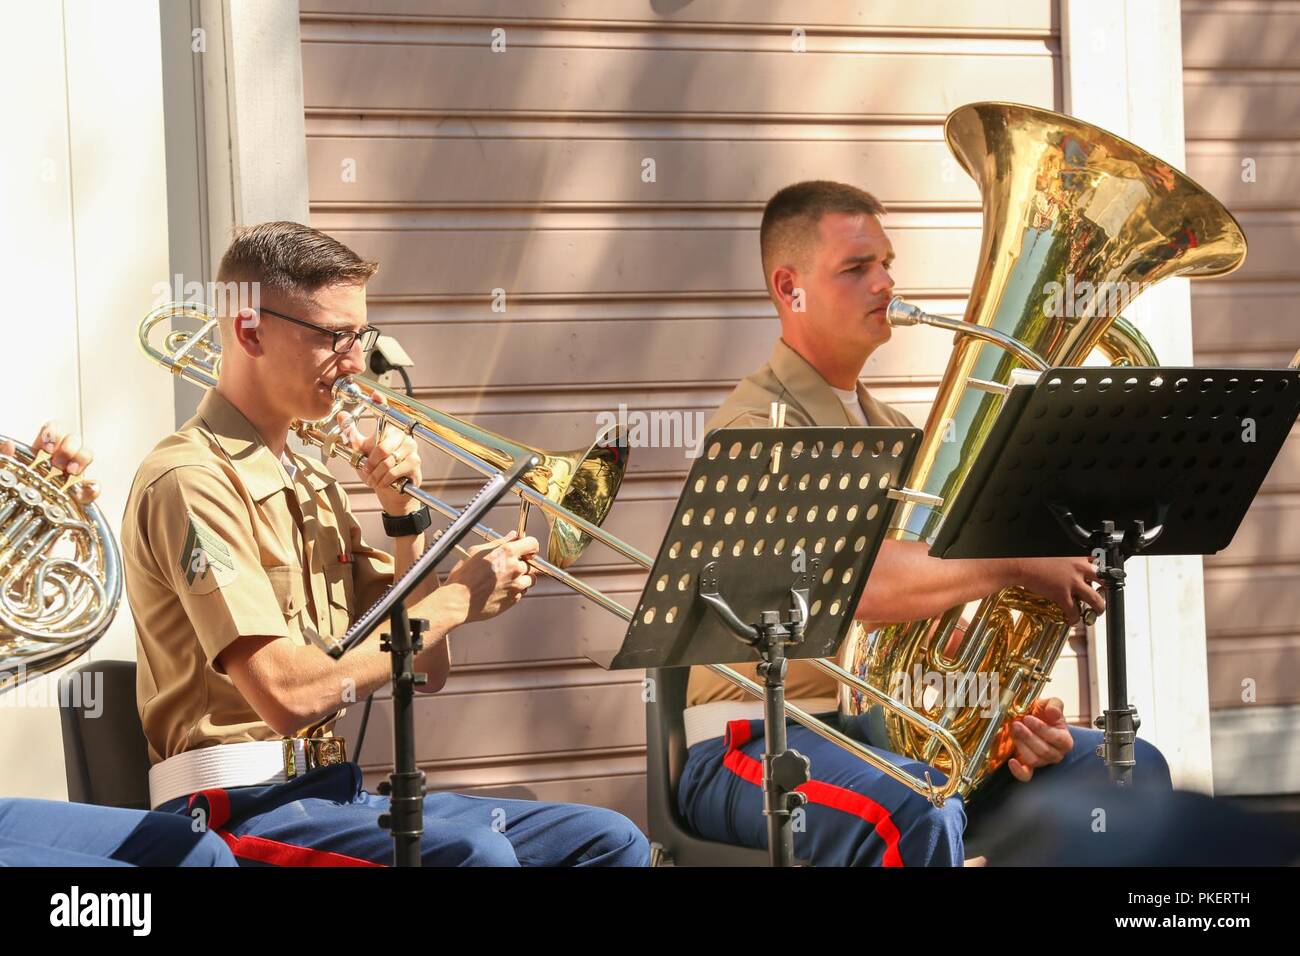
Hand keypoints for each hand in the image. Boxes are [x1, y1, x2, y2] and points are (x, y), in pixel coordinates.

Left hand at [2, 423, 98, 504]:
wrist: (20, 516)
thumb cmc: (14, 491)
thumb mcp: (6, 471)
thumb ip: (4, 457)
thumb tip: (8, 445)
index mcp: (41, 451)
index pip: (52, 432)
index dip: (53, 434)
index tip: (47, 446)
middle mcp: (59, 459)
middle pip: (72, 440)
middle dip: (68, 447)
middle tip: (58, 462)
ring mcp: (71, 475)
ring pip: (86, 456)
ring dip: (81, 460)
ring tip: (71, 471)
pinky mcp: (80, 493)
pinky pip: (93, 487)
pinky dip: (93, 487)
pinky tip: (85, 490)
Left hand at [335, 391, 421, 515]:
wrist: (392, 492)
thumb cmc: (378, 471)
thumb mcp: (360, 452)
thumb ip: (351, 434)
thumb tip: (341, 415)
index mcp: (389, 430)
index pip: (386, 412)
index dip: (381, 403)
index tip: (375, 395)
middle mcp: (402, 436)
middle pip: (382, 445)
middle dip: (370, 462)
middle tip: (366, 470)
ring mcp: (411, 448)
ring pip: (387, 460)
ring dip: (376, 473)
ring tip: (374, 478)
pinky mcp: (415, 463)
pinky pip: (394, 470)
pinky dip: (384, 479)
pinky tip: (383, 482)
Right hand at [442, 531, 539, 623]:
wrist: (458, 601)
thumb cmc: (463, 577)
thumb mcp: (477, 552)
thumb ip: (499, 542)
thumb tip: (513, 535)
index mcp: (507, 552)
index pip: (532, 544)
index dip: (530, 546)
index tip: (526, 549)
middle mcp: (515, 568)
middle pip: (531, 563)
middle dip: (521, 564)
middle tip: (507, 567)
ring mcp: (517, 585)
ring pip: (530, 579)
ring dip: (521, 578)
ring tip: (504, 579)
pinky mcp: (515, 599)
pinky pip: (521, 592)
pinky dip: (515, 590)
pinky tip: (499, 589)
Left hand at [1007, 697, 1073, 781]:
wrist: (1031, 718)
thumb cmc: (1043, 713)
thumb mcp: (1051, 703)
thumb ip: (1055, 705)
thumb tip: (1053, 712)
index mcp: (1065, 740)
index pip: (1055, 738)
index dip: (1041, 728)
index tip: (1027, 718)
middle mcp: (1056, 754)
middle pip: (1043, 750)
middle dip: (1028, 736)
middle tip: (1016, 724)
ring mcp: (1043, 762)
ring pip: (1033, 759)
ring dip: (1021, 745)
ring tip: (1013, 731)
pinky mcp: (1029, 767)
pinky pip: (1026, 775)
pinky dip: (1019, 771)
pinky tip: (1012, 762)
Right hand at [1014, 556, 1104, 623]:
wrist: (1021, 565)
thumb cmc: (1034, 559)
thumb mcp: (1055, 555)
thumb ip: (1066, 562)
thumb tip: (1067, 569)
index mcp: (1077, 558)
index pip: (1098, 563)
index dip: (1102, 572)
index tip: (1102, 578)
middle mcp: (1079, 570)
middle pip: (1103, 581)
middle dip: (1106, 590)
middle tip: (1104, 596)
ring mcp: (1072, 583)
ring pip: (1095, 599)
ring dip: (1099, 608)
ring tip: (1097, 612)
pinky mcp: (1063, 595)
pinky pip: (1074, 610)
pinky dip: (1075, 618)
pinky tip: (1072, 620)